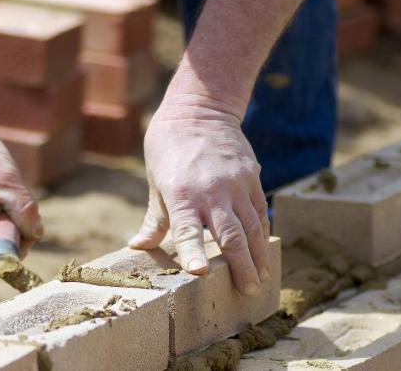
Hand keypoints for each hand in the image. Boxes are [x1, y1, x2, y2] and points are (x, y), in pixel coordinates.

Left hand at [127, 97, 270, 295]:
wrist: (200, 110)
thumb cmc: (168, 148)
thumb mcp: (155, 182)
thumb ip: (154, 220)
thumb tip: (137, 247)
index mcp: (182, 193)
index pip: (188, 229)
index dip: (194, 251)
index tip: (200, 273)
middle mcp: (212, 191)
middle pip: (230, 235)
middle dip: (240, 266)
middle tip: (246, 291)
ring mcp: (236, 184)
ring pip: (252, 227)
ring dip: (257, 256)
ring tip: (260, 279)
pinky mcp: (252, 177)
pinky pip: (260, 211)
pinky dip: (262, 233)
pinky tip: (263, 251)